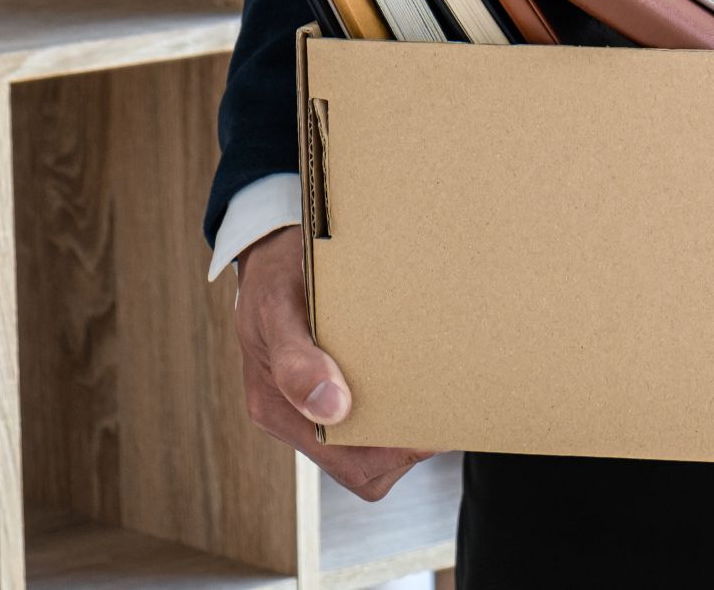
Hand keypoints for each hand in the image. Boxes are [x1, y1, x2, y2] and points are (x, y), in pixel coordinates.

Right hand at [236, 226, 435, 500]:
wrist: (271, 248)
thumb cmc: (273, 275)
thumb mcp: (277, 309)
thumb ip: (296, 363)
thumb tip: (332, 409)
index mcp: (277, 409)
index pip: (351, 466)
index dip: (396, 455)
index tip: (430, 422)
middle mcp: (297, 416)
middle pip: (370, 463)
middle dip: (409, 440)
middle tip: (443, 402)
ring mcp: (317, 404)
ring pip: (377, 442)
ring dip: (408, 419)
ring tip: (433, 384)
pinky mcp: (336, 384)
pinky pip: (375, 412)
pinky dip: (402, 398)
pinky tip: (417, 372)